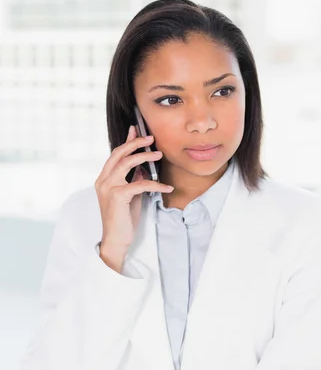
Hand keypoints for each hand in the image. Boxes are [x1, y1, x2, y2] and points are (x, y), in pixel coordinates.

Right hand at [94, 125, 173, 250]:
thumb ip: (133, 180)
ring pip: (127, 163)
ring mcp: (109, 188)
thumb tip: (142, 168)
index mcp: (104, 179)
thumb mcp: (130, 195)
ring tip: (159, 154)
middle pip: (119, 154)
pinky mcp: (118, 196)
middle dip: (136, 143)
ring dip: (145, 156)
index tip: (136, 130)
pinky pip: (140, 184)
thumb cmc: (123, 219)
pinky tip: (167, 187)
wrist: (116, 239)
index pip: (115, 155)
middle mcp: (103, 180)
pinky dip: (156, 184)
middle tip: (151, 138)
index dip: (126, 141)